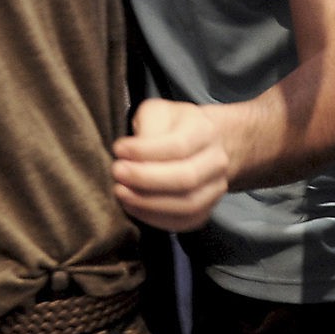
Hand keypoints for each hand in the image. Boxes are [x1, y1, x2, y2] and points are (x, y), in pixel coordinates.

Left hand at [112, 97, 229, 232]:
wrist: (205, 143)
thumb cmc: (173, 126)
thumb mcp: (158, 111)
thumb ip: (147, 126)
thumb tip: (131, 154)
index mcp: (204, 130)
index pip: (178, 146)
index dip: (145, 151)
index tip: (118, 149)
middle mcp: (216, 161)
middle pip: (186, 178)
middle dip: (146, 179)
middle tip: (117, 173)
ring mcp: (215, 188)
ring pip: (188, 205)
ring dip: (149, 203)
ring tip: (121, 192)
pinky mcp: (206, 209)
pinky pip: (184, 222)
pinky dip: (156, 219)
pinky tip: (133, 207)